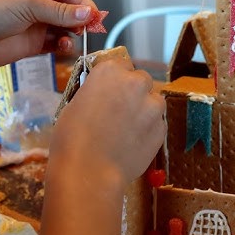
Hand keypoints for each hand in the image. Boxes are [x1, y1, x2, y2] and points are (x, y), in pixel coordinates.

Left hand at [0, 0, 94, 67]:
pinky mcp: (34, 43)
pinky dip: (63, 46)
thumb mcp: (28, 5)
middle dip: (81, 19)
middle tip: (91, 30)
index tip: (96, 15)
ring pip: (65, 28)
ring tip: (75, 39)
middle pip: (69, 9)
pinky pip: (56, 43)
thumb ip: (60, 11)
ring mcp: (37, 23)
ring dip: (73, 33)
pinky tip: (64, 47)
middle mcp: (38, 1)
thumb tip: (89, 13)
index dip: (83, 2)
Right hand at [50, 58, 165, 183]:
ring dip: (145, 110)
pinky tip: (133, 144)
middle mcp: (136, 82)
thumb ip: (96, 92)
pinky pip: (157, 123)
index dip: (115, 78)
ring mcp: (153, 106)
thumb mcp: (75, 103)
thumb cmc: (72, 137)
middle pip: (141, 80)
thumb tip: (104, 96)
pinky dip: (148, 130)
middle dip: (133, 92)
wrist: (89, 171)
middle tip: (119, 111)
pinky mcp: (162, 129)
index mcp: (110, 71)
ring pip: (154, 101)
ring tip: (128, 130)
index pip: (120, 63)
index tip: (109, 90)